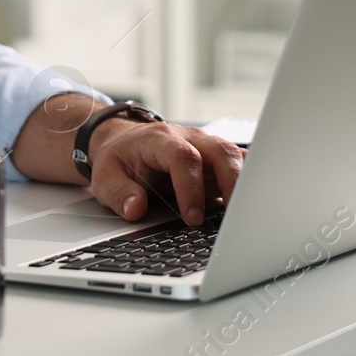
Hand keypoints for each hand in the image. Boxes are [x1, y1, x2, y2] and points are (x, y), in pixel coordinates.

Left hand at [85, 119, 244, 226]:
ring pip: (237, 157)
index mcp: (160, 139)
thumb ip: (119, 193)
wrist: (124, 143)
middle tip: (232, 217)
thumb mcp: (105, 177)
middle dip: (231, 183)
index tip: (192, 217)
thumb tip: (135, 210)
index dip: (191, 187)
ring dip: (245, 184)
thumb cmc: (119, 160)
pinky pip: (241, 167)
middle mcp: (189, 138)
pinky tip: (250, 208)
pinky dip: (249, 185)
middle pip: (220, 151)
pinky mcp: (217, 161)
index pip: (183, 157)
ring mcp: (206, 147)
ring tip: (248, 214)